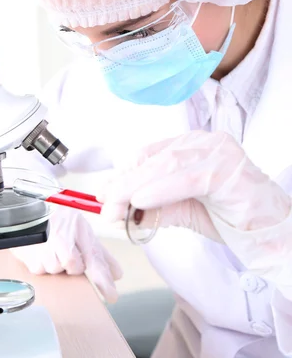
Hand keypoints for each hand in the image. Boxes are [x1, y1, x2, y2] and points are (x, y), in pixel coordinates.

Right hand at [11, 207, 121, 302]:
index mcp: (79, 228)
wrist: (26, 211)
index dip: (103, 279)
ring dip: (56, 263)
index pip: (94, 258)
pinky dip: (41, 264)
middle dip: (72, 265)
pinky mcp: (31, 256)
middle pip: (75, 267)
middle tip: (66, 250)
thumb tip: (117, 274)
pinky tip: (39, 250)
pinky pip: (41, 271)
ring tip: (50, 247)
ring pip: (57, 270)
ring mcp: (46, 247)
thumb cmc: (57, 220)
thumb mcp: (80, 229)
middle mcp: (63, 237)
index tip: (111, 296)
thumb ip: (99, 252)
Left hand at [99, 131, 291, 279]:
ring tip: (114, 205)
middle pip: (155, 158)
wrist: (275, 235)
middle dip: (124, 183)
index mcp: (194, 145)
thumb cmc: (233, 219)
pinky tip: (141, 201)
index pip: (150, 154)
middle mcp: (206, 142)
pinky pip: (188, 179)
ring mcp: (219, 152)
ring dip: (135, 186)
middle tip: (102, 204)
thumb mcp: (184, 210)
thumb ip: (154, 207)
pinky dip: (161, 190)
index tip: (103, 193)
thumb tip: (116, 209)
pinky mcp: (229, 170)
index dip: (124, 173)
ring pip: (167, 165)